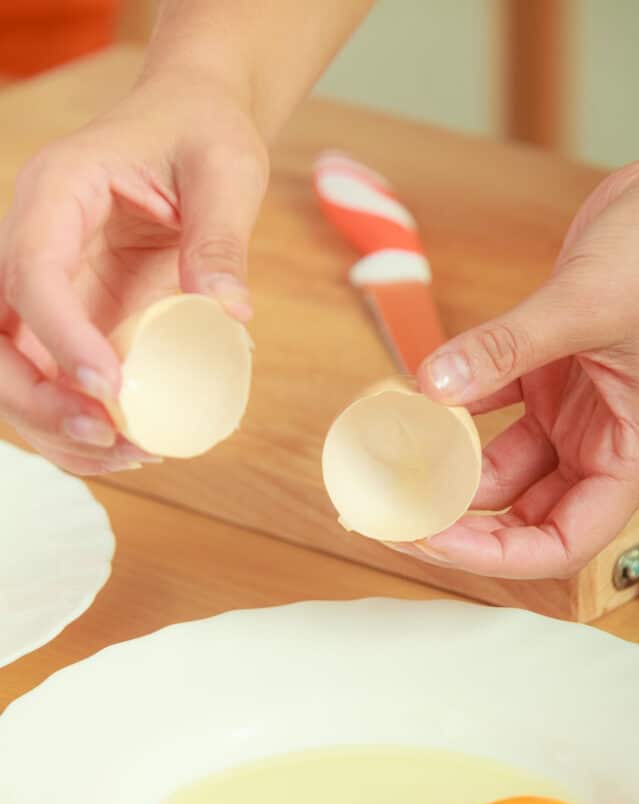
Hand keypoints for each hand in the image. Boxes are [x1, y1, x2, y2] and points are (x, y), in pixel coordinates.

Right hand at [0, 69, 267, 473]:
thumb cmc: (202, 134)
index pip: (31, 271)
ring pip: (15, 368)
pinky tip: (130, 445)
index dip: (61, 336)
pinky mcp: (74, 316)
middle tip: (111, 437)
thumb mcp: (224, 171)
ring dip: (56, 425)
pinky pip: (55, 378)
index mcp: (57, 192)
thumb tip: (228, 313)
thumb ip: (220, 238)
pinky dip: (80, 421)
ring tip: (130, 454)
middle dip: (39, 398)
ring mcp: (50, 285)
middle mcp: (35, 241)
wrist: (190, 126)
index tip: (112, 386)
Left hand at [398, 147, 638, 579]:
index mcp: (634, 450)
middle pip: (525, 514)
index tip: (433, 540)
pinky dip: (458, 405)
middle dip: (461, 520)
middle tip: (396, 509)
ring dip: (450, 463)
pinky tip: (419, 398)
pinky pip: (495, 407)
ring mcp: (575, 410)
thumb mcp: (591, 300)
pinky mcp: (553, 374)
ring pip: (502, 465)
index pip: (563, 540)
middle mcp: (602, 441)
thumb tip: (435, 386)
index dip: (497, 555)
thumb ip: (510, 346)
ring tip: (394, 458)